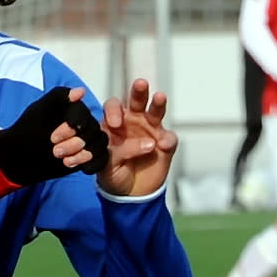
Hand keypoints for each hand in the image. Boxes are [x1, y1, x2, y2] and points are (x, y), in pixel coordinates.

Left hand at [0, 86, 105, 184]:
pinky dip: (91, 164)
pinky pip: (100, 159)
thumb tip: (80, 91)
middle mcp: (83, 123)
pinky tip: (73, 166)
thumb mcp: (38, 112)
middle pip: (94, 132)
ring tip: (64, 161)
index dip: (72, 127)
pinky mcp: (87, 157)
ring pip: (99, 145)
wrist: (19, 157)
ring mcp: (86, 140)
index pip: (84, 115)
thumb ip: (57, 99)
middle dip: (76, 144)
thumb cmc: (25, 132)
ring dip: (84, 155)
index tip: (53, 138)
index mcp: (74, 110)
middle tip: (55, 151)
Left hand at [98, 79, 178, 198]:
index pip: (113, 107)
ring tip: (160, 97)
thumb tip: (148, 143)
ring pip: (156, 111)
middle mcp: (133, 122)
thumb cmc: (113, 174)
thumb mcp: (107, 165)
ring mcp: (150, 130)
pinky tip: (162, 145)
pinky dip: (167, 141)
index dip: (113, 111)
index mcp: (114, 124)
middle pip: (136, 101)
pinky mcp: (165, 144)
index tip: (115, 123)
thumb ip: (121, 152)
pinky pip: (169, 138)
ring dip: (158, 103)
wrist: (128, 193)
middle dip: (139, 91)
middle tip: (140, 83)